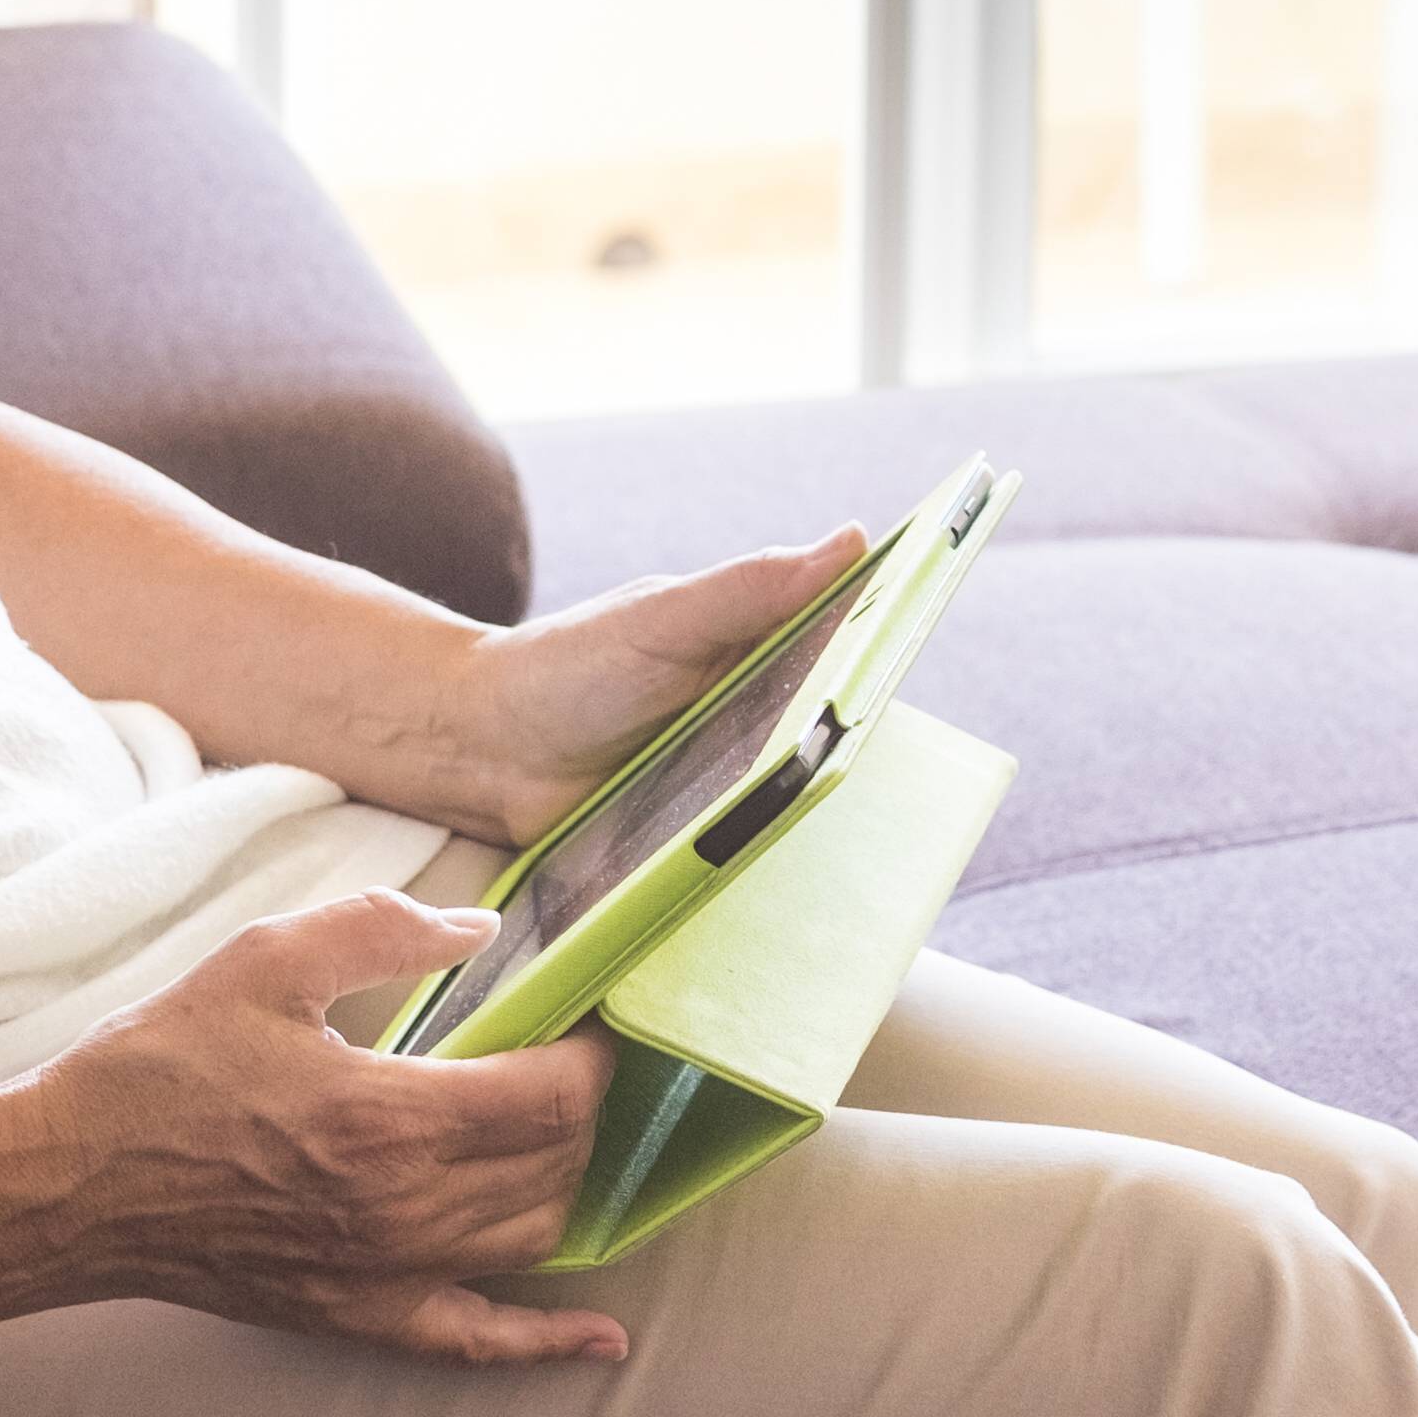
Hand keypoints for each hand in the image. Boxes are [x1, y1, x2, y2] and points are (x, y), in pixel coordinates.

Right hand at [23, 890, 630, 1366]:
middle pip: (555, 1165)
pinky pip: (478, 1345)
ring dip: (564, 1182)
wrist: (67, 1186)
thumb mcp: (265, 962)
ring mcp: (385, 1276)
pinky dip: (549, 1344)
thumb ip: (382, 932)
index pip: (552, 1096)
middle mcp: (403, 1210)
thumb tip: (480, 931)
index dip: (592, 1055)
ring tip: (555, 1133)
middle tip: (564, 1061)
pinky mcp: (358, 1318)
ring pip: (533, 1237)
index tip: (588, 1019)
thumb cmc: (158, 1070)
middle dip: (581, 1108)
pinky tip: (603, 1338)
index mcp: (387, 1117)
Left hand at [419, 527, 865, 845]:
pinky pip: (751, 849)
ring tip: (866, 824)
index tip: (940, 632)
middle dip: (871, 735)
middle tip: (905, 746)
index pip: (846, 635)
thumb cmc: (563, 668)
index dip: (894, 633)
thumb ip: (750, 589)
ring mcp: (729, 777)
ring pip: (802, 794)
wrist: (476, 753)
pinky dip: (775, 858)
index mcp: (755, 644)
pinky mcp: (701, 838)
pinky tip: (804, 875)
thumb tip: (851, 540)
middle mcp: (754, 710)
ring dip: (827, 807)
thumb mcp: (660, 621)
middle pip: (837, 724)